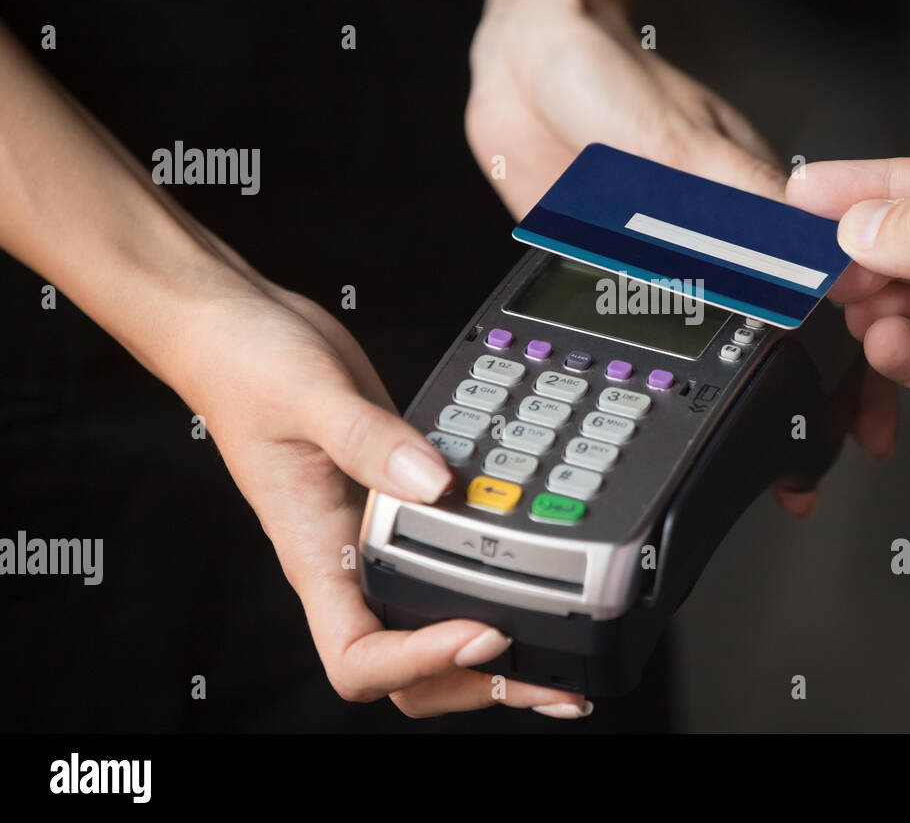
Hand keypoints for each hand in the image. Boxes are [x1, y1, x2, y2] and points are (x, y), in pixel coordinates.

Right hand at [170, 280, 592, 718]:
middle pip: (407, 668)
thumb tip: (434, 483)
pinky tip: (538, 569)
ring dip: (493, 651)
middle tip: (551, 680)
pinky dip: (493, 578)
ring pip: (432, 623)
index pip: (358, 656)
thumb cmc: (246, 369)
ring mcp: (378, 536)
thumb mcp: (307, 395)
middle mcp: (349, 559)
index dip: (420, 662)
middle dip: (476, 682)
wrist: (244, 332)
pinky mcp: (404, 502)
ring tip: (559, 655)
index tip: (478, 632)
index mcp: (315, 553)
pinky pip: (451, 559)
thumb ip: (369, 439)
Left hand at [467, 0, 834, 515]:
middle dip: (812, 399)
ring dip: (746, 398)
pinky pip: (654, 329)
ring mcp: (674, 257)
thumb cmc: (605, 74)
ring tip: (771, 461)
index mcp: (755, 203)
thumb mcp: (677, 137)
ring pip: (723, 342)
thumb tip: (808, 250)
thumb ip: (736, 196)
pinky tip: (683, 406)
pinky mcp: (623, 268)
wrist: (522, 63)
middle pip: (783, 329)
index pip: (827, 286)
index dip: (858, 346)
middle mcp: (722, 237)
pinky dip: (676, 370)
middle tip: (819, 466)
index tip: (870, 407)